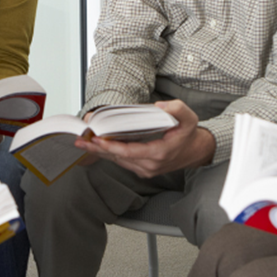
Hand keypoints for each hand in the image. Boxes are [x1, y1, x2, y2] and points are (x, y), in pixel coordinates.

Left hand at [75, 100, 214, 177]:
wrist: (196, 151)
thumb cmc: (188, 134)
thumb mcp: (188, 117)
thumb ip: (176, 109)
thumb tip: (159, 107)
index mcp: (159, 153)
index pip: (130, 152)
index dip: (112, 147)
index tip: (98, 139)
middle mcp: (150, 165)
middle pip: (119, 158)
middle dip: (98, 149)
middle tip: (81, 141)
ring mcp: (145, 169)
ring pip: (118, 161)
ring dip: (100, 152)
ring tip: (83, 143)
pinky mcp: (142, 169)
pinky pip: (122, 162)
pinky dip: (109, 154)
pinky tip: (97, 146)